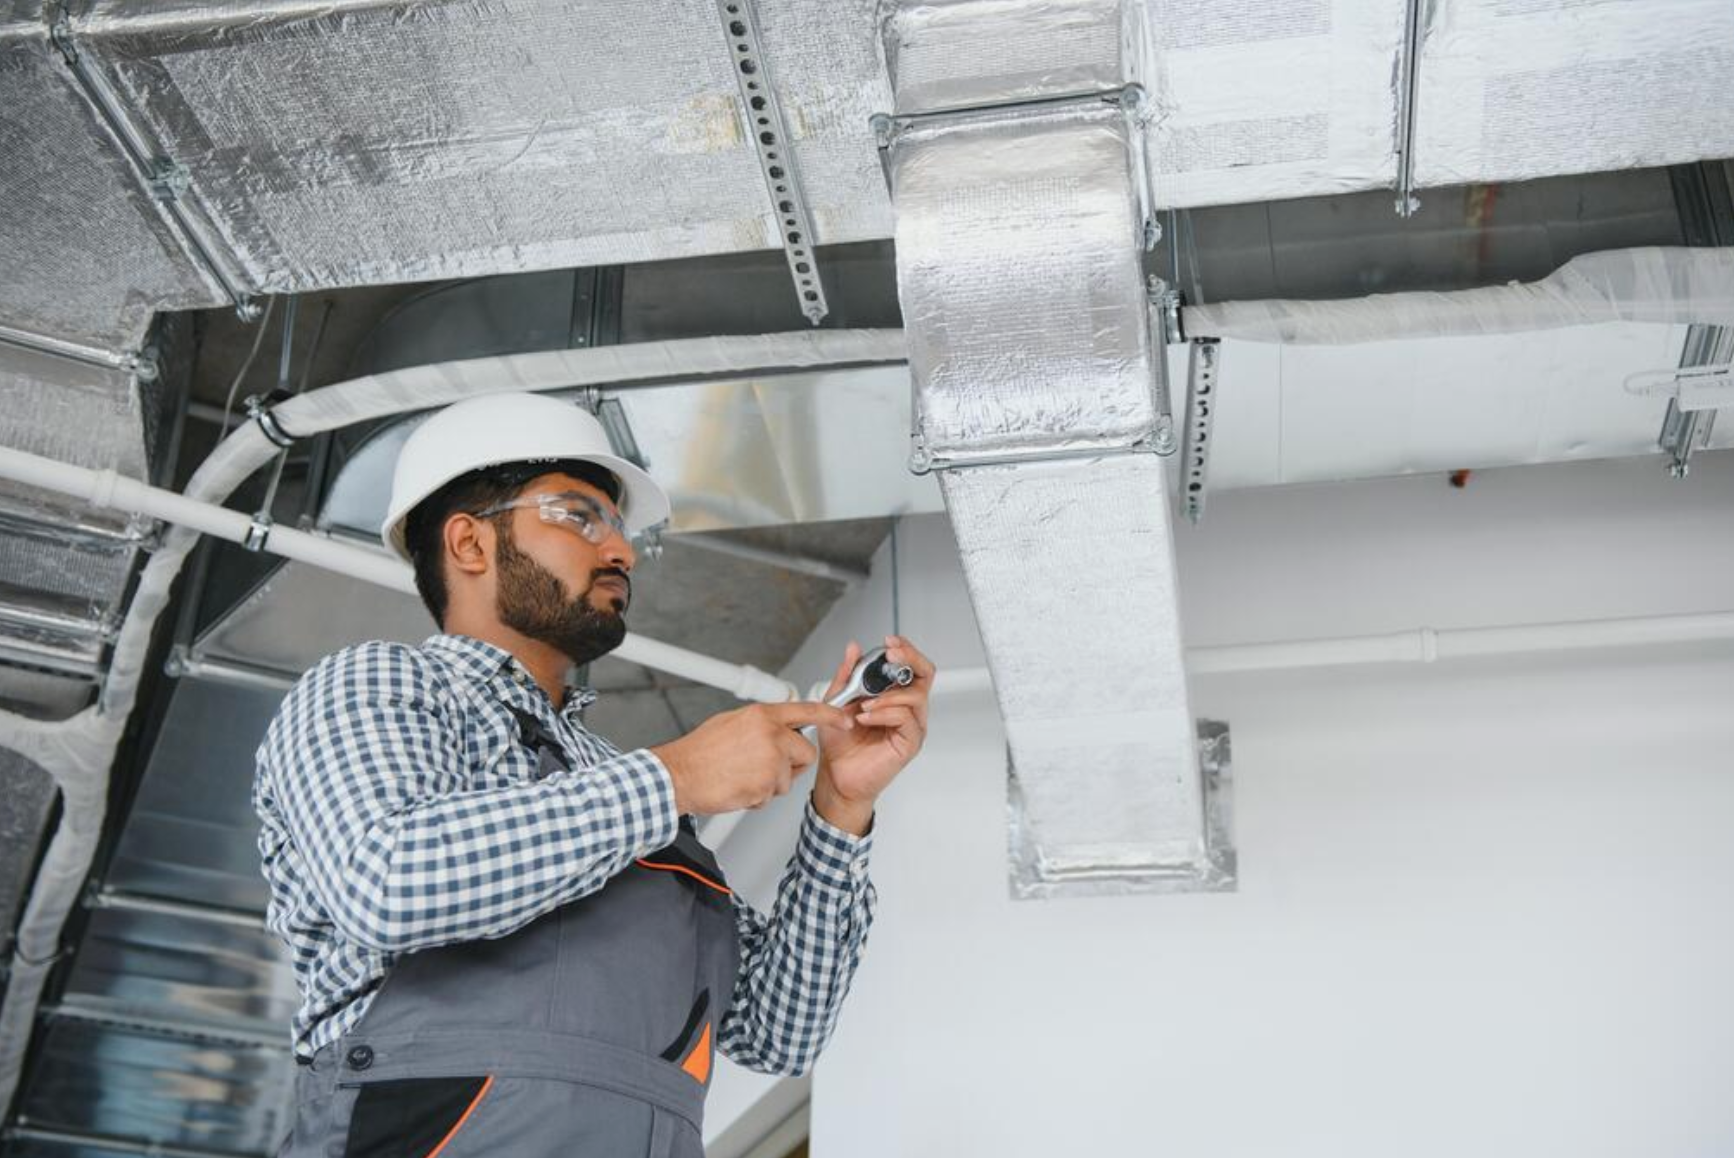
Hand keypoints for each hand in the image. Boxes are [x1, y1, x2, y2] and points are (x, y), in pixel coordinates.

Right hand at [652, 701, 853, 815]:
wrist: (680, 775)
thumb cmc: (699, 752)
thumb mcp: (731, 723)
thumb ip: (760, 724)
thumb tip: (775, 726)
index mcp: (762, 716)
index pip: (807, 710)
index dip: (831, 714)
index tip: (845, 719)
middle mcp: (770, 735)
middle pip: (806, 752)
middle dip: (792, 764)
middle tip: (768, 767)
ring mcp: (770, 761)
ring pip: (789, 778)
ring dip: (771, 783)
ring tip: (744, 776)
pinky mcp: (765, 785)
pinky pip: (773, 795)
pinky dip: (759, 796)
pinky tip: (739, 787)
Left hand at [811, 635, 934, 834]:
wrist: (835, 775)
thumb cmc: (840, 743)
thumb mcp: (837, 700)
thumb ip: (847, 674)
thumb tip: (853, 648)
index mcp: (895, 695)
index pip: (912, 666)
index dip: (906, 650)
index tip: (890, 641)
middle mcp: (908, 708)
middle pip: (925, 674)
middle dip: (909, 659)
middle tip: (891, 655)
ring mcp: (911, 726)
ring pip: (916, 696)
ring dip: (888, 694)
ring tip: (864, 703)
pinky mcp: (910, 743)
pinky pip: (906, 719)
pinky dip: (885, 713)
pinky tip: (865, 717)